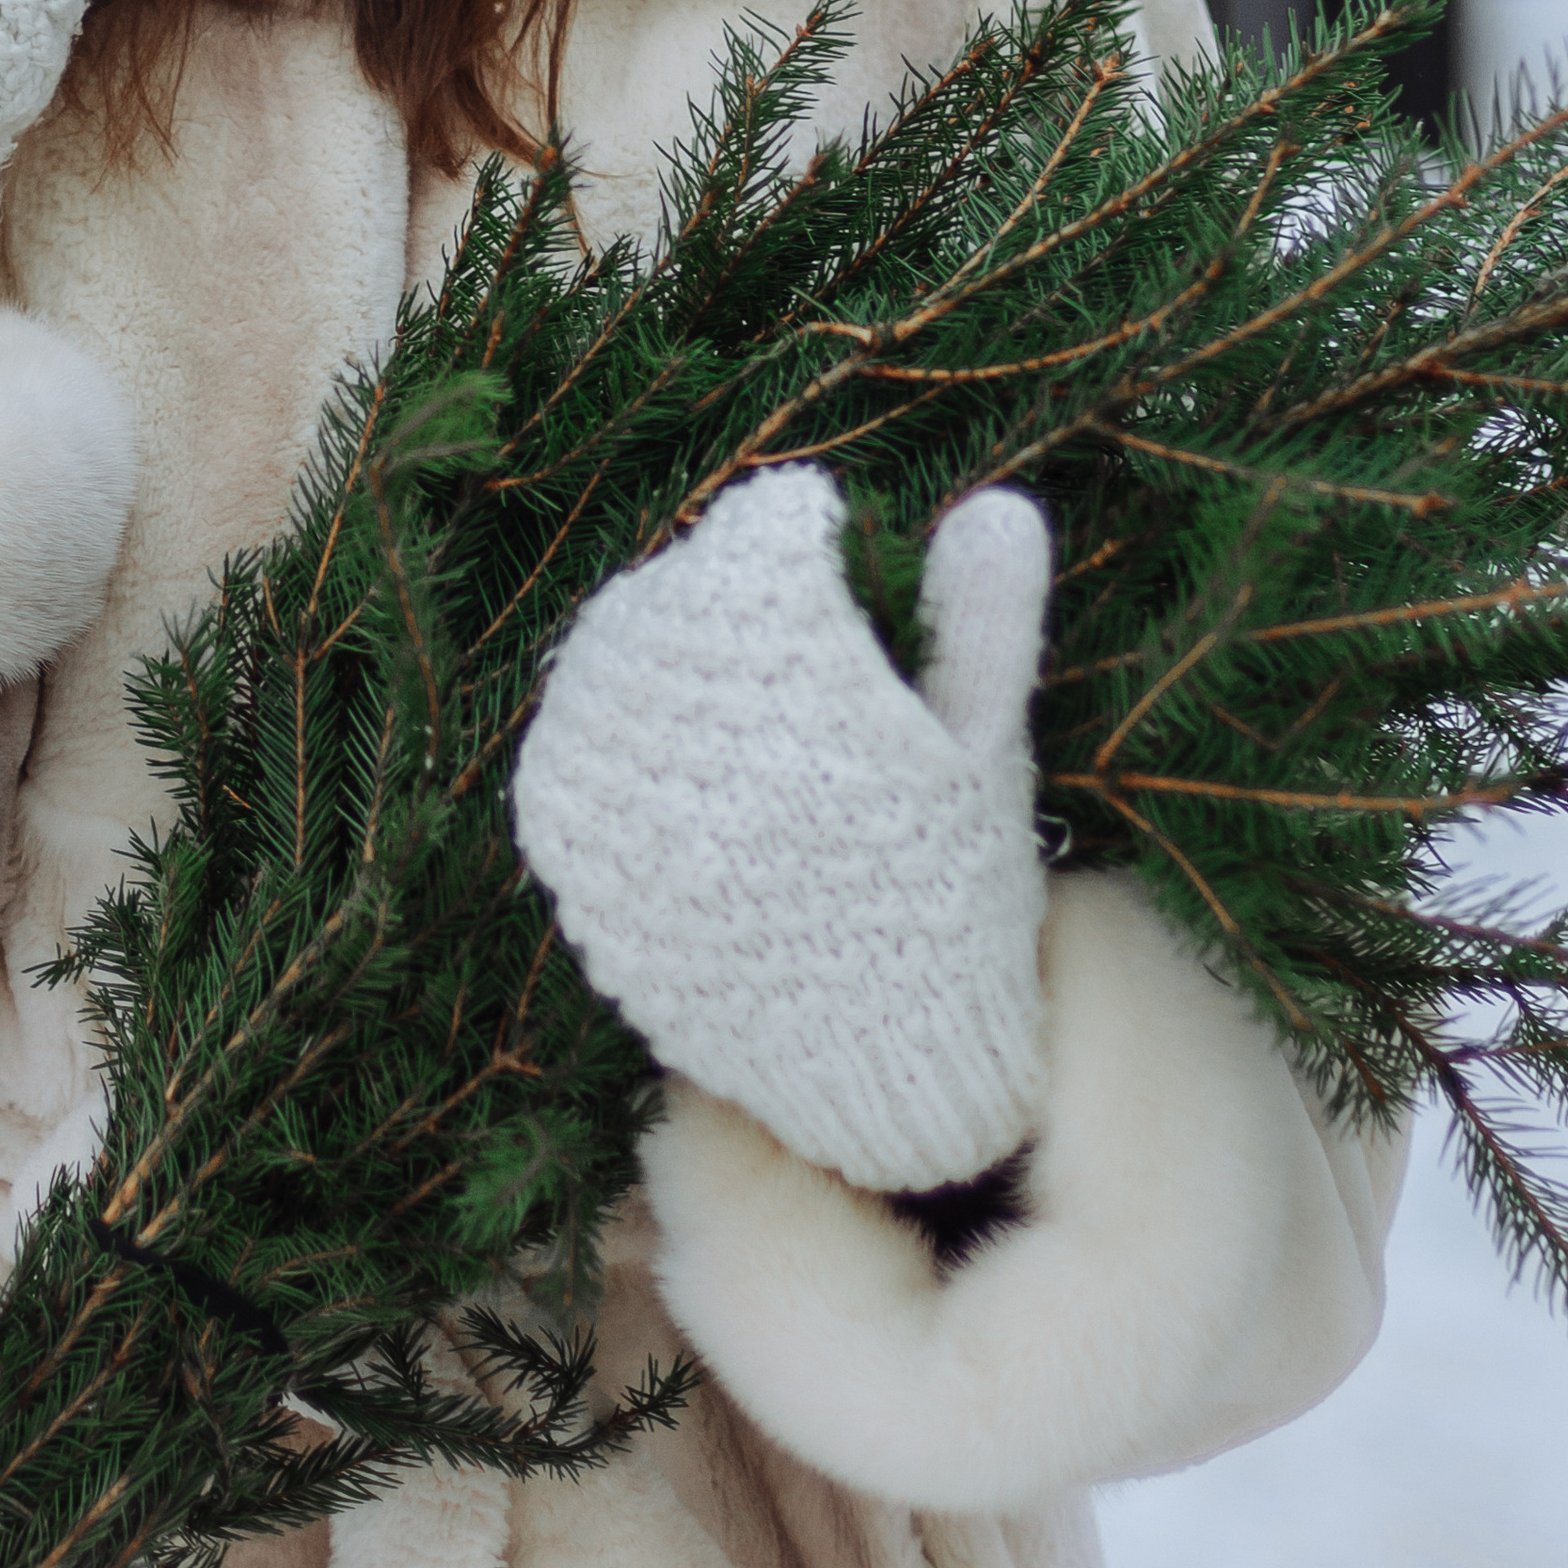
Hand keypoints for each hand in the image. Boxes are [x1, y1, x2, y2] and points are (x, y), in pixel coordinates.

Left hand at [512, 468, 1052, 1195]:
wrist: (875, 1063)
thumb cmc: (948, 899)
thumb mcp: (985, 755)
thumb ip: (986, 622)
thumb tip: (1003, 505)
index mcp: (808, 684)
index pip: (766, 534)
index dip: (799, 533)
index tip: (821, 548)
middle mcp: (699, 724)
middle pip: (678, 587)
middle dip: (725, 593)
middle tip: (771, 628)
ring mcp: (623, 789)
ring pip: (609, 659)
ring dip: (658, 655)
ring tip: (722, 699)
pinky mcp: (573, 856)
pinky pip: (564, 753)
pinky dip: (605, 741)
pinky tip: (659, 762)